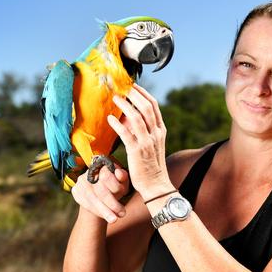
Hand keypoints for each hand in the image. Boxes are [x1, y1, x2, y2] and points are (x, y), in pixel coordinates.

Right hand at [70, 164, 130, 222]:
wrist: (100, 193)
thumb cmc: (114, 186)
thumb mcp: (122, 182)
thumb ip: (123, 178)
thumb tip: (119, 173)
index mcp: (102, 165)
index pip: (107, 176)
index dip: (116, 187)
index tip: (125, 195)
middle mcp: (89, 172)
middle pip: (100, 189)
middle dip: (112, 203)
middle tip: (122, 214)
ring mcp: (81, 181)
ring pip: (92, 198)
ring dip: (105, 211)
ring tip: (114, 219)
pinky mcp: (75, 191)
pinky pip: (86, 203)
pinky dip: (97, 211)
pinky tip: (105, 216)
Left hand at [107, 84, 173, 200]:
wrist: (156, 185)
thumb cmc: (150, 165)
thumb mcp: (151, 144)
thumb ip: (142, 130)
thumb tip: (126, 117)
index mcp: (160, 131)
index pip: (153, 106)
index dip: (143, 94)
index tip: (132, 86)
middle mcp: (156, 134)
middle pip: (146, 108)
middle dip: (134, 95)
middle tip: (122, 87)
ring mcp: (147, 142)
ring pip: (137, 118)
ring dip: (125, 106)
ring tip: (115, 98)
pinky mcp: (137, 151)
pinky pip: (126, 134)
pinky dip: (118, 125)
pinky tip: (110, 119)